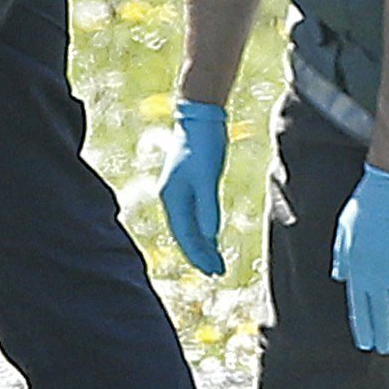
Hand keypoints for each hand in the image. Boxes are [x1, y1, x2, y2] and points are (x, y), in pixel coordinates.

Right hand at [159, 99, 229, 276]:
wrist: (199, 117)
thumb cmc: (202, 145)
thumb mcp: (207, 176)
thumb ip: (207, 206)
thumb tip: (208, 236)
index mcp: (172, 197)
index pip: (185, 235)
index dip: (198, 255)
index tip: (213, 271)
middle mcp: (172, 197)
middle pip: (185, 234)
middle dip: (200, 255)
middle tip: (217, 272)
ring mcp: (179, 191)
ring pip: (188, 226)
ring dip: (201, 245)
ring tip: (215, 261)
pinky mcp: (189, 185)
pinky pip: (193, 216)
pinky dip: (202, 230)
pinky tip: (211, 237)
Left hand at [331, 164, 388, 353]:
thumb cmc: (366, 204)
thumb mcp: (344, 229)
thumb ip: (343, 257)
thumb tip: (341, 278)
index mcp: (357, 264)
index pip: (360, 305)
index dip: (363, 326)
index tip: (366, 343)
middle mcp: (378, 271)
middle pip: (381, 311)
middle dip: (382, 333)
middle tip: (383, 350)